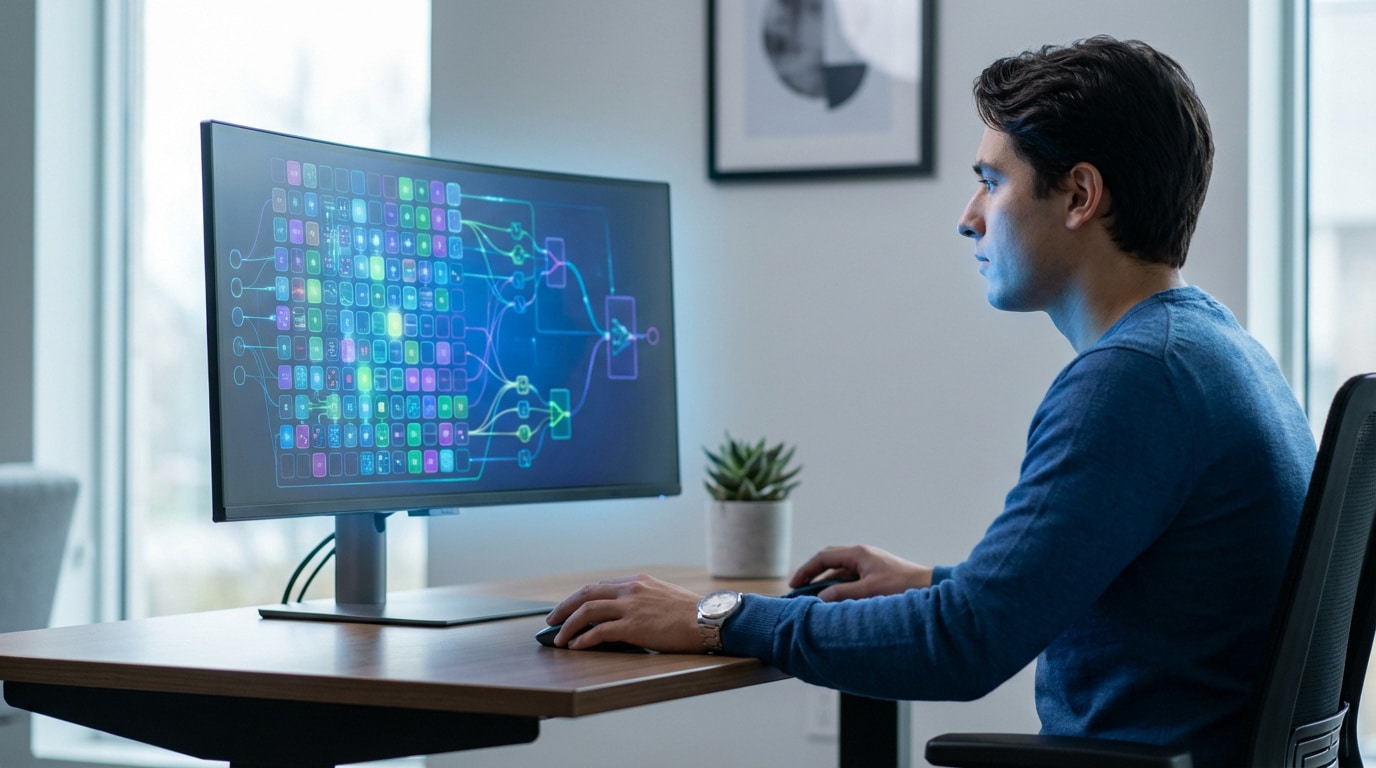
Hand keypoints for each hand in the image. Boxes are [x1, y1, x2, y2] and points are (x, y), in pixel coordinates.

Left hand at [545, 573, 706, 652]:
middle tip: (552, 619)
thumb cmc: (693, 613)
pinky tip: (575, 646)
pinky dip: (583, 639)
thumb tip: (627, 614)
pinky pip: (599, 632)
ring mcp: (631, 607)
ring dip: (568, 625)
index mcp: (638, 581)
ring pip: (587, 611)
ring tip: (558, 637)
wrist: (709, 619)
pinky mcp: (633, 626)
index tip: (570, 607)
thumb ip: (643, 599)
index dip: (580, 598)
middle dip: (564, 607)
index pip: (600, 586)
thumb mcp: (665, 595)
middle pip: (586, 594)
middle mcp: (631, 589)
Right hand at [790, 545, 932, 600]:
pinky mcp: (877, 573)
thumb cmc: (902, 586)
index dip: (806, 570)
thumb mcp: (869, 591)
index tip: (794, 584)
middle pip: (830, 560)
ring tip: (816, 598)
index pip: (824, 557)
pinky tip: (838, 600)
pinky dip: (840, 586)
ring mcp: (870, 563)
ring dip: (827, 582)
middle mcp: (862, 555)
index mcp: (858, 553)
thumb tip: (821, 599)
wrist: (930, 587)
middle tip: (800, 588)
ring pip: (841, 570)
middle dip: (813, 573)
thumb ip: (843, 594)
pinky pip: (852, 577)